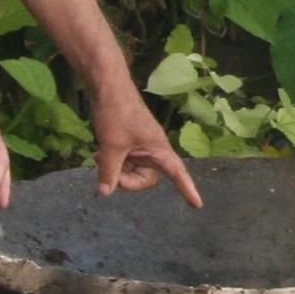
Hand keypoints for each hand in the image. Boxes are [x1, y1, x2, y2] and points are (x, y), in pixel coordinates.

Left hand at [93, 90, 203, 206]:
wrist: (108, 88)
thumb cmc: (117, 114)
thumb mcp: (111, 147)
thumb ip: (109, 172)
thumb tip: (105, 193)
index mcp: (159, 149)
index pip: (178, 173)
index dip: (187, 189)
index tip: (197, 205)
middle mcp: (153, 149)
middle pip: (147, 178)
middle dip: (128, 180)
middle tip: (110, 176)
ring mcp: (141, 145)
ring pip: (133, 169)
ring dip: (116, 169)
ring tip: (98, 157)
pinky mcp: (130, 141)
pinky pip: (125, 160)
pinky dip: (112, 161)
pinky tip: (97, 154)